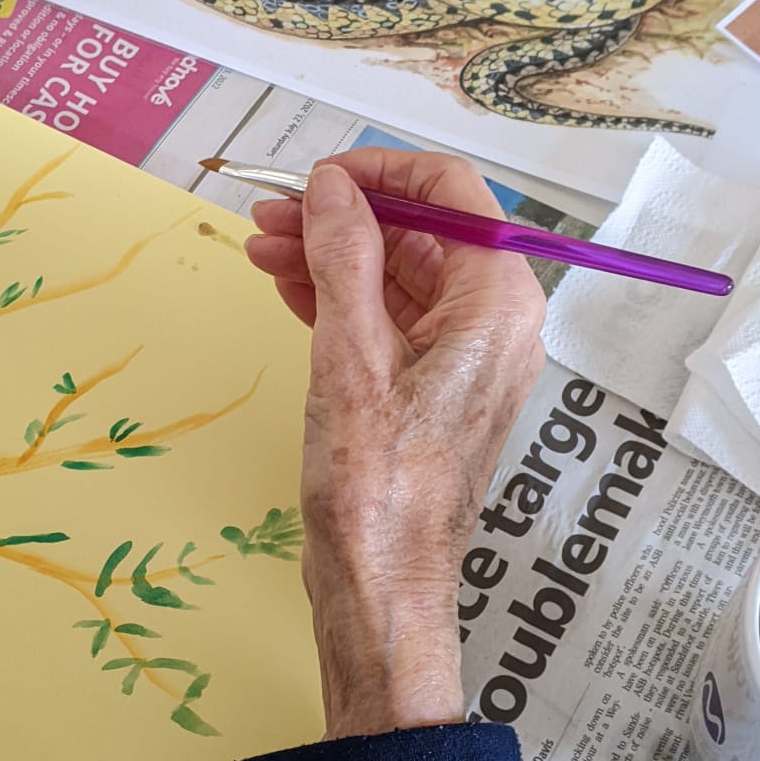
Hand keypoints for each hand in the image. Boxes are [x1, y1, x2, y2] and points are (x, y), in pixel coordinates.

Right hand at [247, 150, 544, 737]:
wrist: (381, 588)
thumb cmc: (379, 489)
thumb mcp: (351, 358)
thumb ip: (344, 258)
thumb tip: (332, 188)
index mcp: (498, 304)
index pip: (450, 191)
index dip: (380, 172)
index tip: (317, 177)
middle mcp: (493, 324)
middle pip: (420, 231)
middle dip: (343, 215)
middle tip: (268, 216)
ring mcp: (464, 359)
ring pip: (397, 275)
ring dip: (330, 255)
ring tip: (261, 250)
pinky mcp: (430, 391)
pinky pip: (388, 320)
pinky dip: (338, 297)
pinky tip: (286, 287)